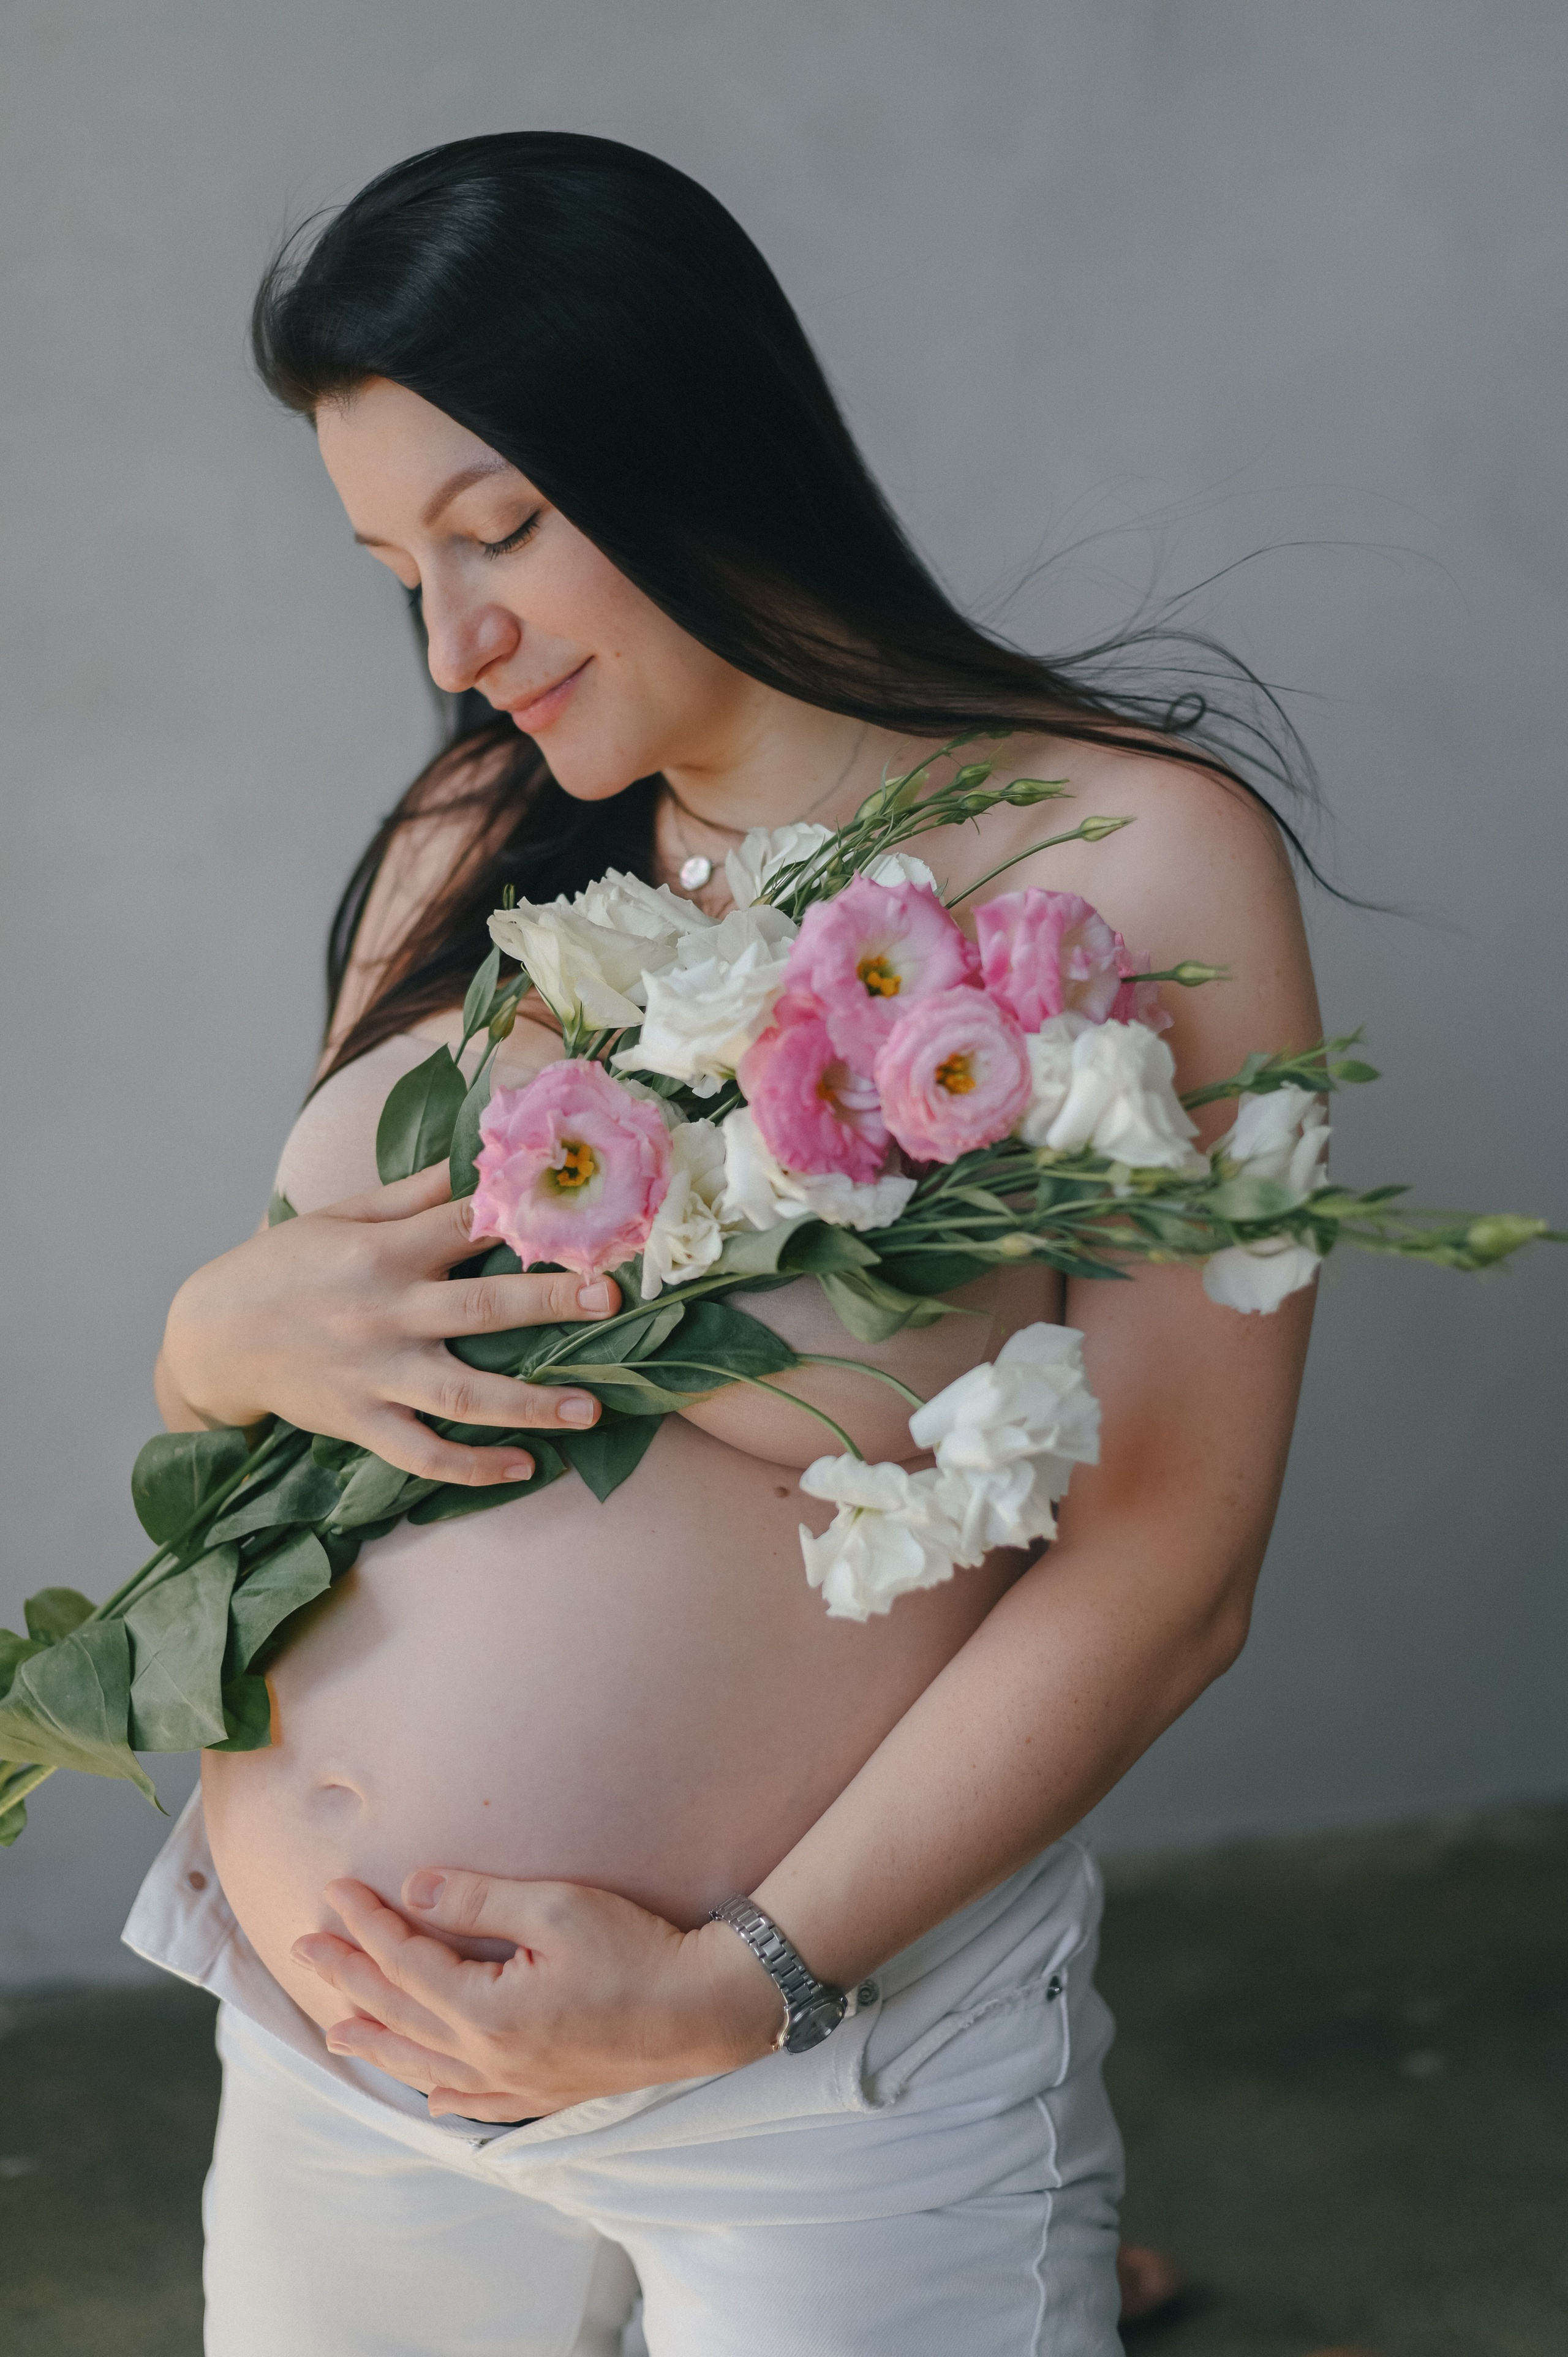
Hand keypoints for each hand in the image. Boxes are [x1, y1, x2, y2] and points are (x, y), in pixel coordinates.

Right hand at [158, 1165, 620, 1484]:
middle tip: (609, 1300)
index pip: (464, 1228)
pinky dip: (473, 1467)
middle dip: (551, 1302)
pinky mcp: (361, 1422)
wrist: (210, 1338)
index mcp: (382, 1252)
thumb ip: (407, 1196)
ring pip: (465, 1395)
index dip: (523, 1220)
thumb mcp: (337, 1217)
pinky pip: (424, 1454)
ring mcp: (375, 1373)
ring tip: (590, 1409)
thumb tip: (470, 1166)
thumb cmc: (281, 1267)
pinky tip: (524, 1467)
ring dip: (532, 1405)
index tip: (583, 1218)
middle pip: (482, 1308)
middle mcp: (386, 1313)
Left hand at [291, 1871, 786, 2119]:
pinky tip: (431, 2095)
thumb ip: (479, 1901)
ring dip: (377, 2043)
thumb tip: (412, 1893)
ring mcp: (518, 2081)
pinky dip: (446, 2096)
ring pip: (427, 2066)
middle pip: (400, 2016)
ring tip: (334, 2033)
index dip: (366, 1924)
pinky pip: (480, 2102)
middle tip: (304, 1951)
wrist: (705, 2008)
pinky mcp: (547, 2091)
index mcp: (487, 2011)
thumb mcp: (557, 1907)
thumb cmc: (637, 1950)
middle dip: (349, 1979)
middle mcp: (490, 2056)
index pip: (405, 1963)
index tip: (335, 1891)